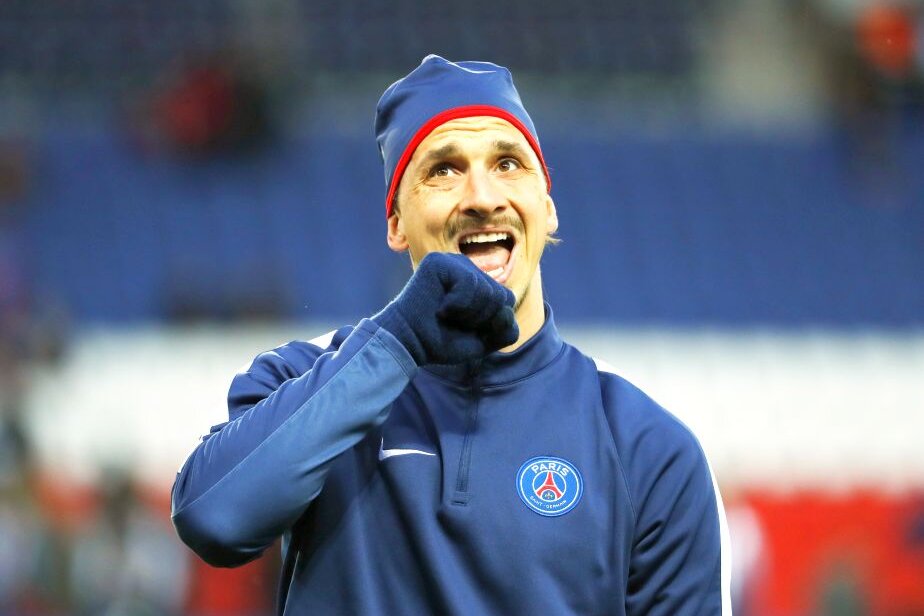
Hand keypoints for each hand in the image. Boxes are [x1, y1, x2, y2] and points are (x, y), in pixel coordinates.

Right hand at [373, 253, 518, 364]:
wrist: (410, 345)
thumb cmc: (443, 341)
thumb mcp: (484, 341)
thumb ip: (507, 331)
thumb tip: (506, 309)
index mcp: (477, 282)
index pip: (506, 300)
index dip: (492, 323)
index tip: (465, 328)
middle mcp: (466, 268)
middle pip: (501, 295)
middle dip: (481, 318)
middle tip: (454, 321)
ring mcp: (452, 261)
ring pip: (488, 290)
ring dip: (468, 313)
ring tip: (446, 315)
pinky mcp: (439, 261)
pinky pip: (470, 282)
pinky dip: (458, 304)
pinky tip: (440, 308)